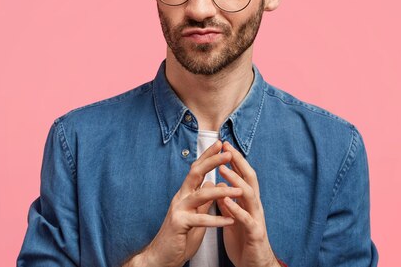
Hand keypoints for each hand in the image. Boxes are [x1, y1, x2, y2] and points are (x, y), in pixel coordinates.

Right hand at [131, 140, 242, 266]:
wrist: (161, 256)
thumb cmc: (180, 236)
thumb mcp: (194, 214)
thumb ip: (202, 200)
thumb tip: (211, 183)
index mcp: (185, 193)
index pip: (197, 169)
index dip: (208, 156)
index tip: (221, 144)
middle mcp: (180, 197)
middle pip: (195, 173)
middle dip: (213, 162)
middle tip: (228, 154)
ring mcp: (178, 210)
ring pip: (201, 195)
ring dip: (222, 192)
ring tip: (239, 191)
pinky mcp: (179, 224)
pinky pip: (200, 220)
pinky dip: (216, 220)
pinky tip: (230, 220)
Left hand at [216, 141, 279, 266]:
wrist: (255, 265)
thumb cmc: (244, 242)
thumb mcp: (233, 219)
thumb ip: (228, 202)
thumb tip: (220, 186)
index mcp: (248, 202)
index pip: (243, 175)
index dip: (234, 160)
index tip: (224, 145)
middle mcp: (255, 207)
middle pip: (250, 178)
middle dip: (238, 162)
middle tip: (227, 147)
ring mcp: (256, 219)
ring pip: (249, 195)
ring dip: (236, 181)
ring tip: (223, 169)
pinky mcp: (255, 234)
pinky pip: (246, 219)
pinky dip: (236, 209)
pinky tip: (227, 200)